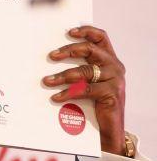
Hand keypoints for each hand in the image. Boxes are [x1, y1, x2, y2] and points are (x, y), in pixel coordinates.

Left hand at [43, 25, 126, 154]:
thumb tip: (50, 64)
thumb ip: (78, 73)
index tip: (69, 32)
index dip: (86, 31)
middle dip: (69, 50)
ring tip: (46, 81)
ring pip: (85, 71)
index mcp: (109, 60)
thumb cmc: (94, 105)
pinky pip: (86, 90)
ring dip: (63, 75)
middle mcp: (114, 66)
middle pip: (91, 49)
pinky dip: (68, 92)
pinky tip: (55, 97)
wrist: (109, 129)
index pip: (101, 38)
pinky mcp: (112, 94)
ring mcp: (114, 80)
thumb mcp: (87, 84)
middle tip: (51, 56)